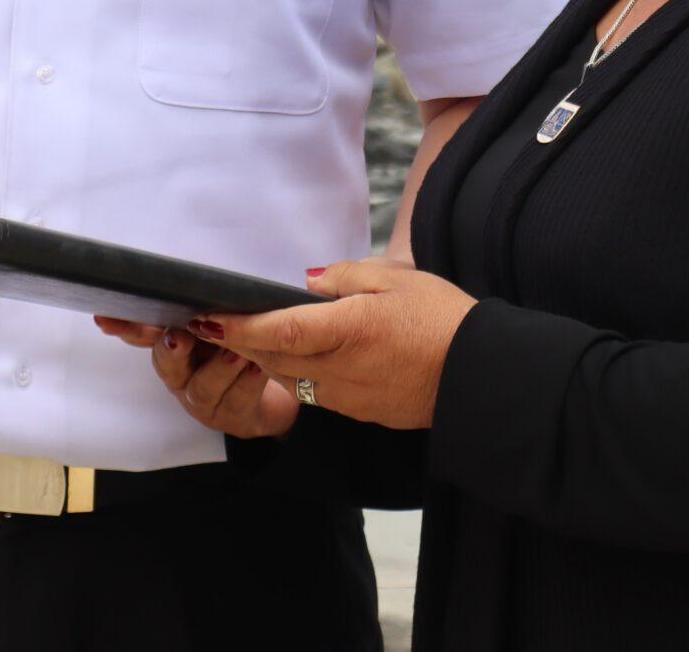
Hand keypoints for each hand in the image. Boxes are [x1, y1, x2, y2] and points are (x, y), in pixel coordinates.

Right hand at [94, 317, 300, 439]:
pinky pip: (235, 401)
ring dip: (218, 369)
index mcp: (175, 344)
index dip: (126, 326)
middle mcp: (182, 374)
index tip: (106, 318)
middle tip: (179, 337)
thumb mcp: (225, 321)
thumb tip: (192, 278)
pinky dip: (247, 383)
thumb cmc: (244, 347)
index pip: (145, 333)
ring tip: (236, 353)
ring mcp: (202, 399)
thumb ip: (205, 305)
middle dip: (170, 349)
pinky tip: (258, 368)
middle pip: (165, 363)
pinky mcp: (229, 416)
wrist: (277, 392)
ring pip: (202, 387)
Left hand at [195, 260, 476, 429]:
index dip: (238, 326)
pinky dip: (293, 374)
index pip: (277, 330)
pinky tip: (291, 358)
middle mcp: (340, 369)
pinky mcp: (359, 410)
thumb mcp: (396, 278)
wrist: (479, 373)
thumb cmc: (442, 318)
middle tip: (212, 324)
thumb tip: (303, 282)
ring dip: (263, 360)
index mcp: (348, 330)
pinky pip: (313, 392)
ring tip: (243, 338)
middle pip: (273, 358)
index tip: (209, 316)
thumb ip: (343, 277)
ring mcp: (347, 396)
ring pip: (289, 377)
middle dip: (239, 342)